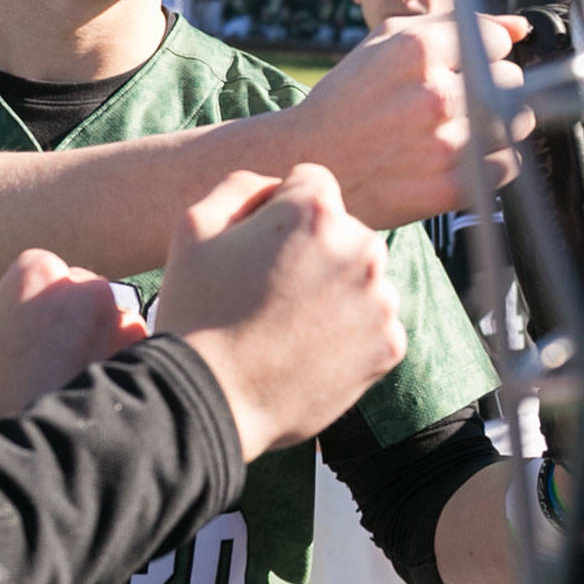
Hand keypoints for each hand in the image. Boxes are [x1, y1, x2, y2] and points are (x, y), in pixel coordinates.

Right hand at [0, 251, 147, 446]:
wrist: (28, 476)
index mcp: (35, 272)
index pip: (37, 274)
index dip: (23, 310)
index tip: (16, 346)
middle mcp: (86, 285)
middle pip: (77, 293)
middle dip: (62, 322)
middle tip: (40, 369)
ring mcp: (122, 320)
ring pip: (107, 321)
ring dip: (92, 343)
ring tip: (66, 387)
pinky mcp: (145, 357)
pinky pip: (132, 352)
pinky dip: (116, 369)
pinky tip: (90, 401)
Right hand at [155, 166, 404, 459]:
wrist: (212, 400)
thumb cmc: (197, 310)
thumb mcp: (194, 225)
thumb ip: (243, 186)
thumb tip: (277, 186)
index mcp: (316, 211)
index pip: (311, 183)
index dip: (278, 210)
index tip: (259, 248)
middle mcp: (361, 247)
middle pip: (342, 231)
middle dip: (313, 250)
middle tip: (269, 291)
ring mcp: (381, 300)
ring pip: (361, 278)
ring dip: (334, 291)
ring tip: (288, 325)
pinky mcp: (389, 345)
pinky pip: (374, 323)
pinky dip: (349, 333)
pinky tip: (309, 350)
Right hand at [286, 13, 532, 229]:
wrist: (306, 161)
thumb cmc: (347, 99)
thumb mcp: (386, 43)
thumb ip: (455, 25)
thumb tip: (519, 27)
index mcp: (417, 50)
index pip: (497, 40)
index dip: (481, 52)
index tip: (461, 68)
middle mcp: (434, 94)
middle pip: (510, 79)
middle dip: (489, 87)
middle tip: (454, 102)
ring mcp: (444, 143)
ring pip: (516, 121)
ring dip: (497, 123)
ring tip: (460, 128)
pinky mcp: (449, 188)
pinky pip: (508, 165)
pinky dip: (493, 161)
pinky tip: (462, 156)